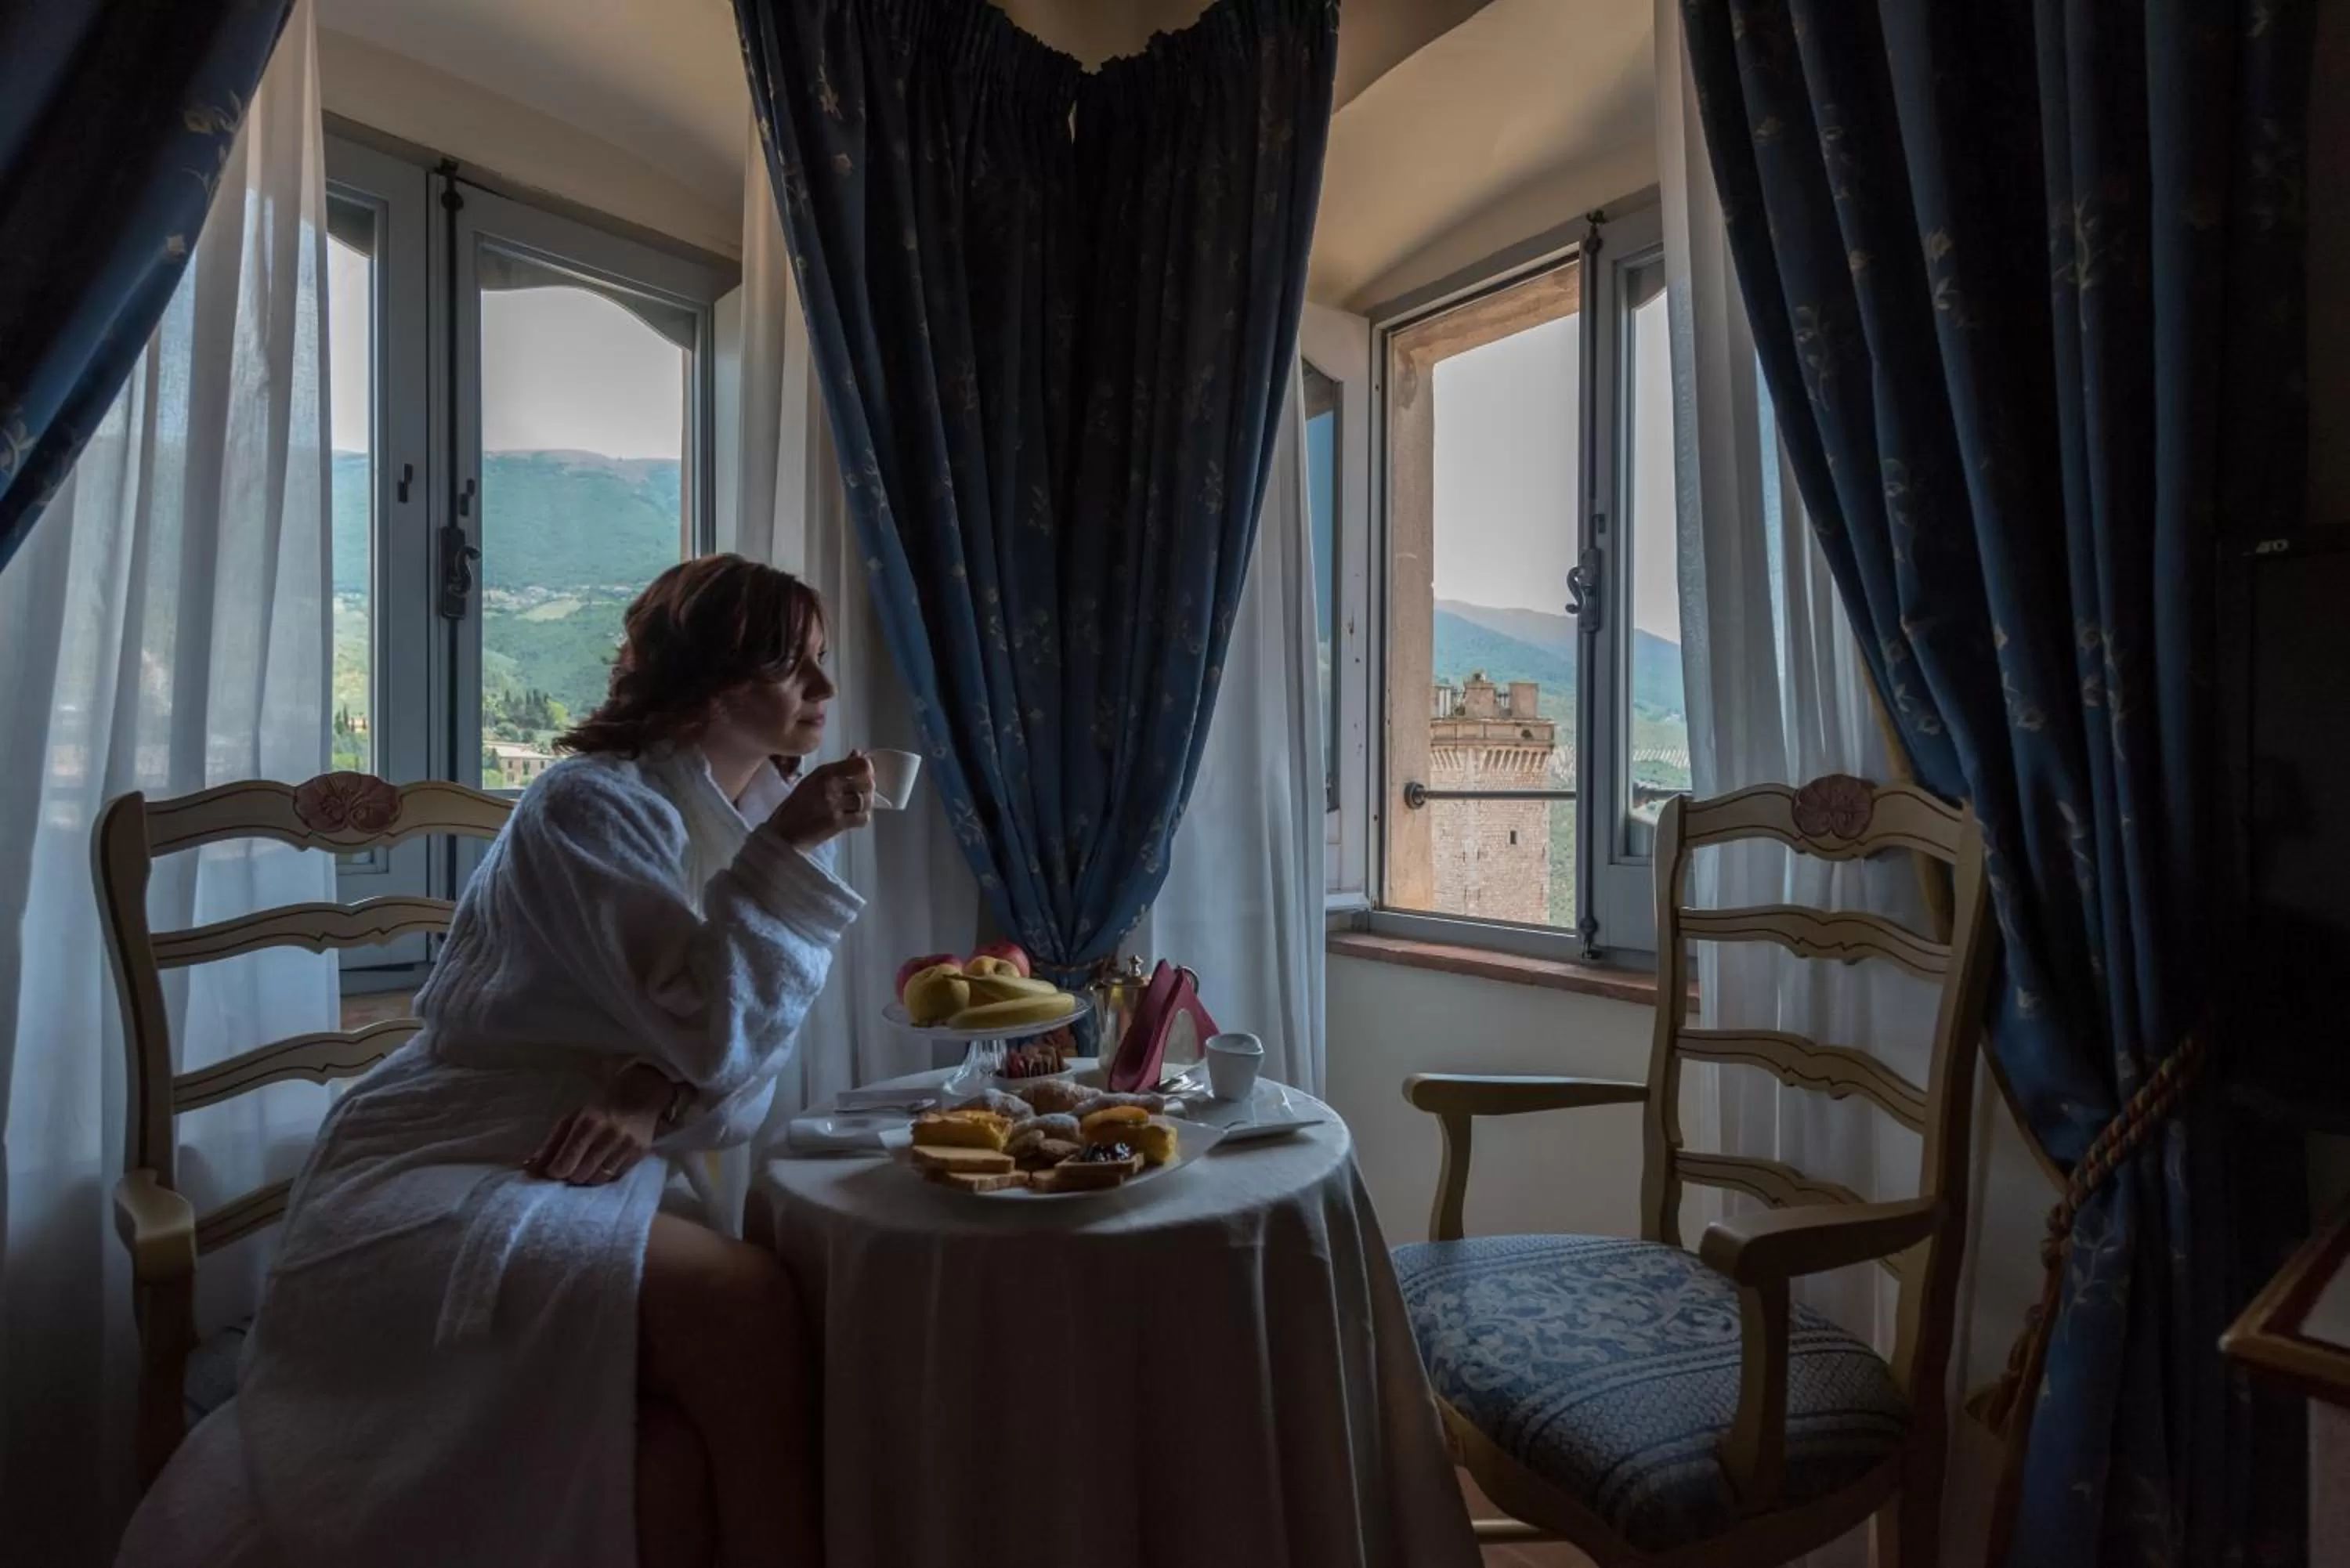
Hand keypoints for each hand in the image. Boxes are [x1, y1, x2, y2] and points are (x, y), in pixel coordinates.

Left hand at [525, 1064, 671, 1184]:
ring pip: (597, 1179)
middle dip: (570, 1174)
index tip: (553, 1169)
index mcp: (588, 1123)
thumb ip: (552, 1142)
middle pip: (579, 1175)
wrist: (642, 1092)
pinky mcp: (639, 1153)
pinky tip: (603, 1163)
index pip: (564, 1163)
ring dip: (586, 1177)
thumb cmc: (602, 1104)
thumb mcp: (573, 1116)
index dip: (554, 1171)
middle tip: (571, 1165)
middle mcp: (608, 1135)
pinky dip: (604, 1175)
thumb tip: (530, 1166)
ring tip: (586, 1165)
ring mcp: (626, 1145)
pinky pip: (614, 1177)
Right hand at [765, 752, 877, 851]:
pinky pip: (863, 818)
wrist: (785, 832)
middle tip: (862, 792)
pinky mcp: (837, 823)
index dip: (868, 769)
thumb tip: (858, 754)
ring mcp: (834, 805)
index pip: (860, 765)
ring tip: (857, 806)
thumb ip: (838, 767)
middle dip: (868, 788)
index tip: (865, 774)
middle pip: (867, 782)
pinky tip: (854, 817)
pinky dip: (862, 817)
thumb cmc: (798, 804)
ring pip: (866, 800)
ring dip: (866, 804)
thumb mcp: (814, 779)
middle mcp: (830, 786)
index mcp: (824, 772)